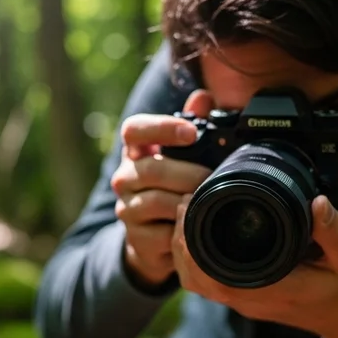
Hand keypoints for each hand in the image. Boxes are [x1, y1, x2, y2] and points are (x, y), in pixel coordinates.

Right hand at [110, 90, 215, 288]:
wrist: (154, 239)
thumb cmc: (173, 188)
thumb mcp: (183, 156)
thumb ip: (191, 124)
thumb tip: (203, 97)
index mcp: (135, 152)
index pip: (134, 130)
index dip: (160, 128)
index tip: (191, 133)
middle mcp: (125, 178)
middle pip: (149, 169)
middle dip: (186, 173)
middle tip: (213, 177)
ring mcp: (127, 209)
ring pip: (153, 202)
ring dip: (185, 201)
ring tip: (209, 201)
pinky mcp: (136, 239)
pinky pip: (161, 234)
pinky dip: (182, 230)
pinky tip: (198, 227)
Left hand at [172, 194, 337, 337]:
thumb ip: (335, 231)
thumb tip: (318, 203)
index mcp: (275, 289)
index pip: (219, 273)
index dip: (194, 244)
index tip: (191, 205)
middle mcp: (252, 300)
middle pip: (197, 279)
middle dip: (181, 242)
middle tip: (185, 202)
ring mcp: (245, 303)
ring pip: (197, 284)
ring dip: (183, 253)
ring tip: (187, 214)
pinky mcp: (243, 299)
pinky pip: (207, 284)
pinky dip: (194, 262)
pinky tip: (197, 233)